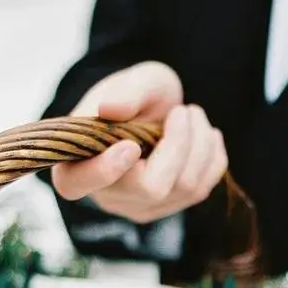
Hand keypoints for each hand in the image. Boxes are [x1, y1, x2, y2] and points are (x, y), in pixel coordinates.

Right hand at [51, 62, 227, 222]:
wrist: (156, 109)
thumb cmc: (135, 95)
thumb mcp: (134, 80)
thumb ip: (126, 92)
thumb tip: (111, 109)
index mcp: (76, 163)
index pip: (76, 184)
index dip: (103, 171)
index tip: (129, 146)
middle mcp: (107, 194)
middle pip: (151, 188)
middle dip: (178, 144)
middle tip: (185, 110)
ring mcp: (140, 206)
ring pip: (185, 188)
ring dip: (200, 144)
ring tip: (192, 114)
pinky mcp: (169, 207)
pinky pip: (202, 189)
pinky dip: (212, 156)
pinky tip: (204, 135)